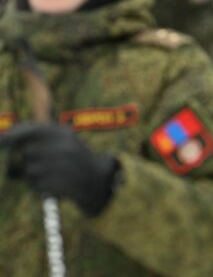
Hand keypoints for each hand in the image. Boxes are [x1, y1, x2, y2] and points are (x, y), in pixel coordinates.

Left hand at [0, 123, 118, 215]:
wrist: (97, 179)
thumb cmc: (72, 157)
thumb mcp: (61, 139)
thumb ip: (34, 135)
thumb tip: (2, 138)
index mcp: (64, 133)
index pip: (31, 130)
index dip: (11, 136)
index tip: (0, 142)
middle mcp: (64, 148)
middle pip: (27, 153)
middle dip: (29, 159)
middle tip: (45, 162)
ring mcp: (63, 167)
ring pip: (30, 171)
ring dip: (35, 175)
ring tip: (54, 174)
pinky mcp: (61, 185)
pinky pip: (37, 185)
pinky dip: (42, 187)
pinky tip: (57, 184)